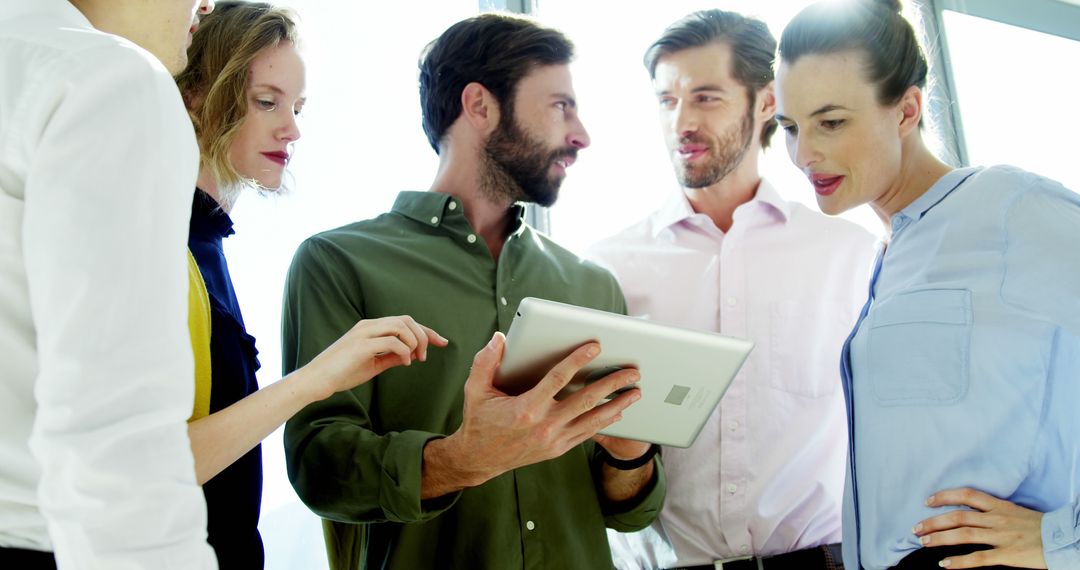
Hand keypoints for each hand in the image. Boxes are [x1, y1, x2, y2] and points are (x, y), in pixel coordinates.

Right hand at [302, 316, 448, 398]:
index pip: (404, 322)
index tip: (442, 342)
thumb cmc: (341, 373)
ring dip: (415, 342)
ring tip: (416, 359)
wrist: (316, 380)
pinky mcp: (361, 345)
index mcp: (370, 327)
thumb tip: (412, 355)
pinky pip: (393, 341)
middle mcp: (368, 325)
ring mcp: (364, 333)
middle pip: (406, 320)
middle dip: (424, 335)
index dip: (426, 331)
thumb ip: (391, 357)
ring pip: (401, 326)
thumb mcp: (373, 364)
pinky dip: (404, 351)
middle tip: (427, 356)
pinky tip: (405, 362)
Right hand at [437, 332, 643, 486]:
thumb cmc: (479, 421)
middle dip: (612, 384)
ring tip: (636, 392)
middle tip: (632, 371)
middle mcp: (544, 425)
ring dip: (618, 404)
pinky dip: (605, 422)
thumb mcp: (475, 389)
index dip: (578, 359)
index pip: (558, 378)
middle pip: (586, 400)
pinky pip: (587, 433)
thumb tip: (500, 338)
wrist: (478, 459)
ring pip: (593, 419)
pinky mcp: (558, 448)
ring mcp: (553, 439)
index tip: (595, 346)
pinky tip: (618, 411)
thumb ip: (486, 361)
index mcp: (526, 408)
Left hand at [913, 488, 1046, 568]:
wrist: (1065, 539)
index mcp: (1000, 506)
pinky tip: (944, 564)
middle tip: (916, 528)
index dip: (945, 496)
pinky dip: (959, 562)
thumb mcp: (1015, 512)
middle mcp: (997, 519)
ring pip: (963, 535)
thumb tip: (972, 513)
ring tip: (923, 542)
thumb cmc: (1040, 526)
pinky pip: (979, 558)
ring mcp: (1001, 537)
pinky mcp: (1008, 555)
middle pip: (958, 517)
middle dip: (933, 521)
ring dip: (940, 538)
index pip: (967, 495)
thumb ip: (994, 512)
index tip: (928, 500)